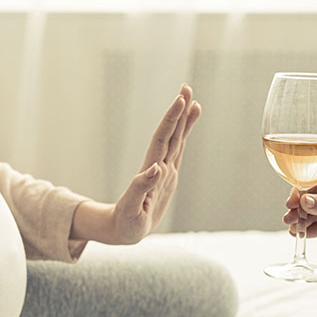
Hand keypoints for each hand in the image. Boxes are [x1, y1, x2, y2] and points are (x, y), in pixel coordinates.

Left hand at [112, 83, 200, 243]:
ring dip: (183, 122)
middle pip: (170, 134)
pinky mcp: (167, 178)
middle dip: (178, 112)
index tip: (181, 100)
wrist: (122, 229)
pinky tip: (187, 130)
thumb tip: (156, 168)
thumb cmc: (126, 223)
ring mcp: (164, 171)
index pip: (162, 140)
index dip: (172, 120)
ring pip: (176, 141)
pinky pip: (177, 154)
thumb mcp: (132, 209)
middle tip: (187, 88)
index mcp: (151, 172)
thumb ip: (141, 188)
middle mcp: (158, 167)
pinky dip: (184, 139)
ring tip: (193, 102)